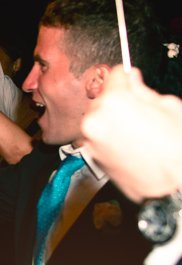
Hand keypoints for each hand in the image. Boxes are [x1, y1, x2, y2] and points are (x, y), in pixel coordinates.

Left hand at [82, 66, 181, 200]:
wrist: (174, 189)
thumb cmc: (177, 150)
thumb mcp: (170, 108)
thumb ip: (144, 91)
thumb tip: (132, 80)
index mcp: (115, 102)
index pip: (114, 75)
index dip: (127, 77)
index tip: (133, 81)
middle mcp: (96, 120)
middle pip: (103, 99)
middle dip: (119, 102)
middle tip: (141, 112)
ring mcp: (91, 140)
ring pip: (99, 119)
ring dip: (112, 120)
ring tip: (138, 131)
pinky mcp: (93, 157)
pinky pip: (99, 137)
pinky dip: (110, 137)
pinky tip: (131, 144)